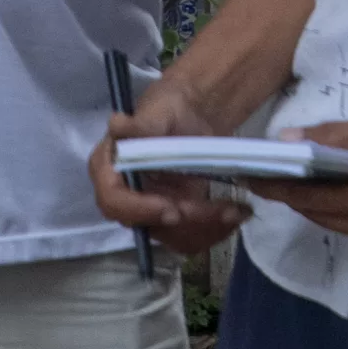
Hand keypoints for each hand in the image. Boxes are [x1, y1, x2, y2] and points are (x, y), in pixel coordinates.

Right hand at [87, 89, 252, 260]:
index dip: (139, 210)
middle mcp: (125, 198)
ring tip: (238, 210)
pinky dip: (216, 231)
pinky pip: (191, 239)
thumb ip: (139, 123)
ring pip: (174, 238)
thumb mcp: (155, 110)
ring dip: (207, 229)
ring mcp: (151, 212)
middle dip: (188, 221)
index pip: (113, 201)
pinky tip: (236, 212)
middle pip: (148, 225)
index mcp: (109, 171)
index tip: (173, 208)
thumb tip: (117, 124)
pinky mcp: (175, 220)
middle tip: (224, 209)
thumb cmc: (168, 109)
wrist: (192, 117)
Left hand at [269, 111, 347, 254]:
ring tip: (303, 176)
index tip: (249, 175)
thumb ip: (330, 139)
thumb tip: (285, 142)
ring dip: (319, 202)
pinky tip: (344, 188)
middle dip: (294, 194)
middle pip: (318, 215)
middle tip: (272, 172)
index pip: (305, 198)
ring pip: (338, 223)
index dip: (275, 186)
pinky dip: (346, 209)